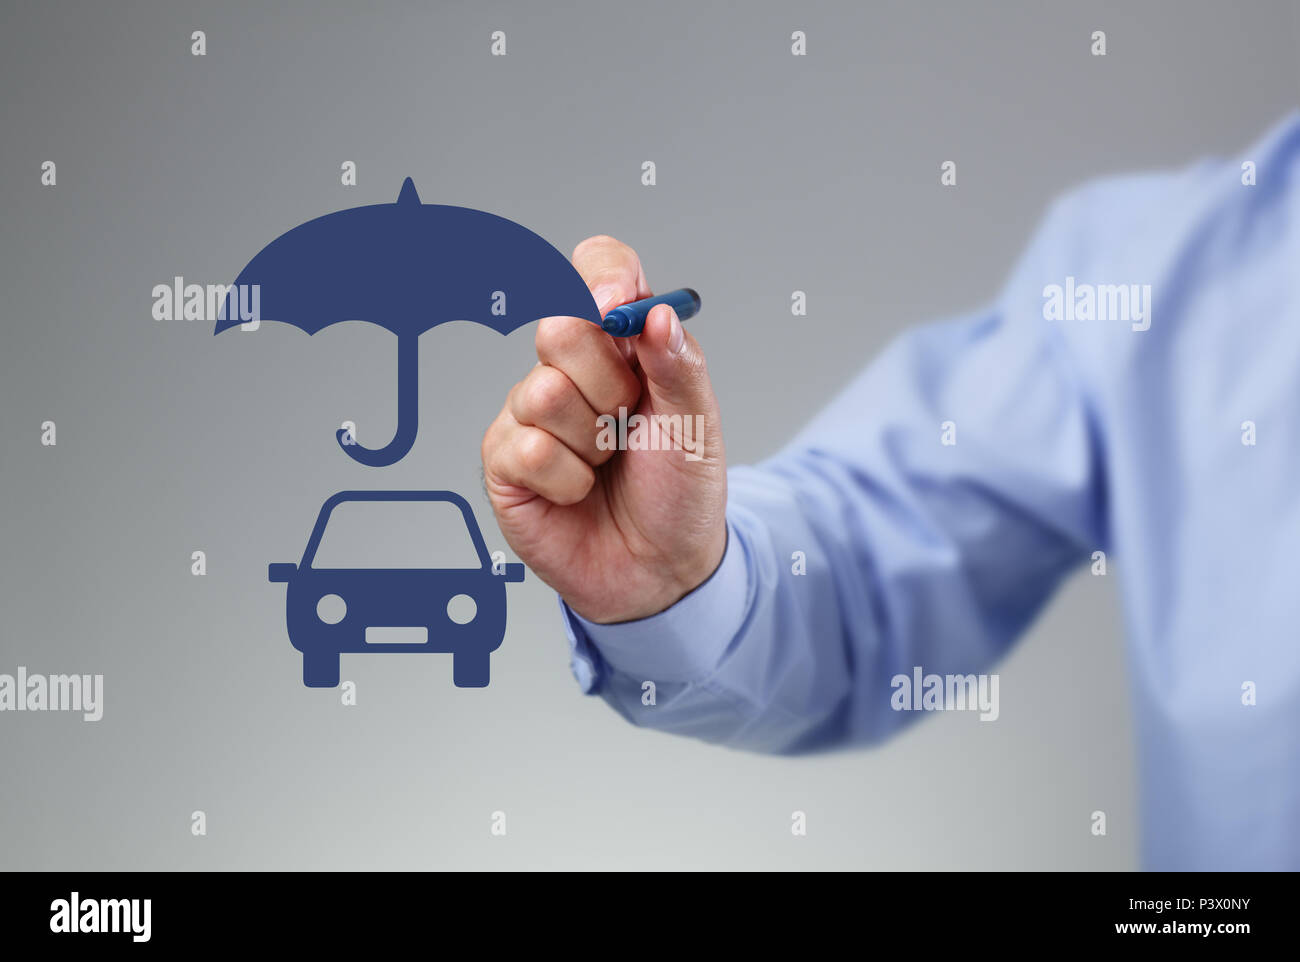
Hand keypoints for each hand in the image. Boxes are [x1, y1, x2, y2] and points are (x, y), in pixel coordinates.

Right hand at [481, 235, 726, 622]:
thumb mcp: (698, 424)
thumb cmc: (680, 492)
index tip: (616, 305)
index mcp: (621, 344)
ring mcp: (532, 412)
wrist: (662, 570)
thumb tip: (657, 313)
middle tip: (628, 420)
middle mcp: (570, 369)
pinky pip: (526, 448)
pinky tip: (578, 491)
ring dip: (591, 440)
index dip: (601, 275)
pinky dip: (568, 478)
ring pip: (542, 392)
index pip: (598, 271)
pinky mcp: (505, 460)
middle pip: (558, 326)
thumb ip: (680, 363)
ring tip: (607, 463)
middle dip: (607, 382)